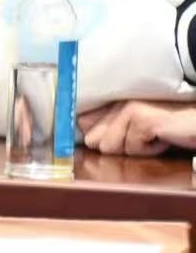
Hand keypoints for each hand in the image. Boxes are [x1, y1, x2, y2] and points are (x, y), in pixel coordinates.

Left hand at [79, 100, 195, 156]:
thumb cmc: (170, 127)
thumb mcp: (136, 127)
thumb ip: (111, 128)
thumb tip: (87, 138)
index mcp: (113, 102)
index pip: (81, 121)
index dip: (92, 135)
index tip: (110, 138)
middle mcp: (118, 102)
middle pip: (94, 140)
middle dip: (117, 147)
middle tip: (141, 138)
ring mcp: (129, 109)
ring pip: (110, 147)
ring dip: (135, 149)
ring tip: (154, 136)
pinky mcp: (142, 120)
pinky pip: (132, 149)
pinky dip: (150, 150)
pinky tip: (163, 138)